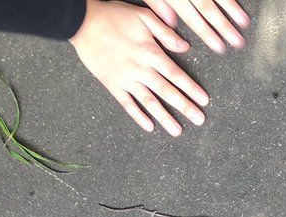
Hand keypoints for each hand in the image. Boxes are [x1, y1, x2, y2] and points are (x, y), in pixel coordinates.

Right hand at [70, 0, 209, 135]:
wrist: (81, 22)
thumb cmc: (114, 16)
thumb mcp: (143, 16)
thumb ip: (165, 32)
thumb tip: (185, 47)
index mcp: (150, 52)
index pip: (176, 75)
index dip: (191, 89)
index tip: (204, 101)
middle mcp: (140, 69)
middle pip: (167, 92)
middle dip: (185, 107)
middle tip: (200, 120)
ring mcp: (126, 79)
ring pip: (149, 102)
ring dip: (165, 118)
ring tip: (178, 131)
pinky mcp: (112, 85)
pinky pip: (127, 104)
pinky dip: (138, 116)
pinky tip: (149, 127)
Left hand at [143, 0, 248, 53]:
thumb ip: (157, 3)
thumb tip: (171, 23)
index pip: (191, 16)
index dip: (206, 33)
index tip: (219, 47)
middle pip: (207, 7)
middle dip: (224, 26)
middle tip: (237, 41)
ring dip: (232, 8)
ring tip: (244, 22)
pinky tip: (242, 2)